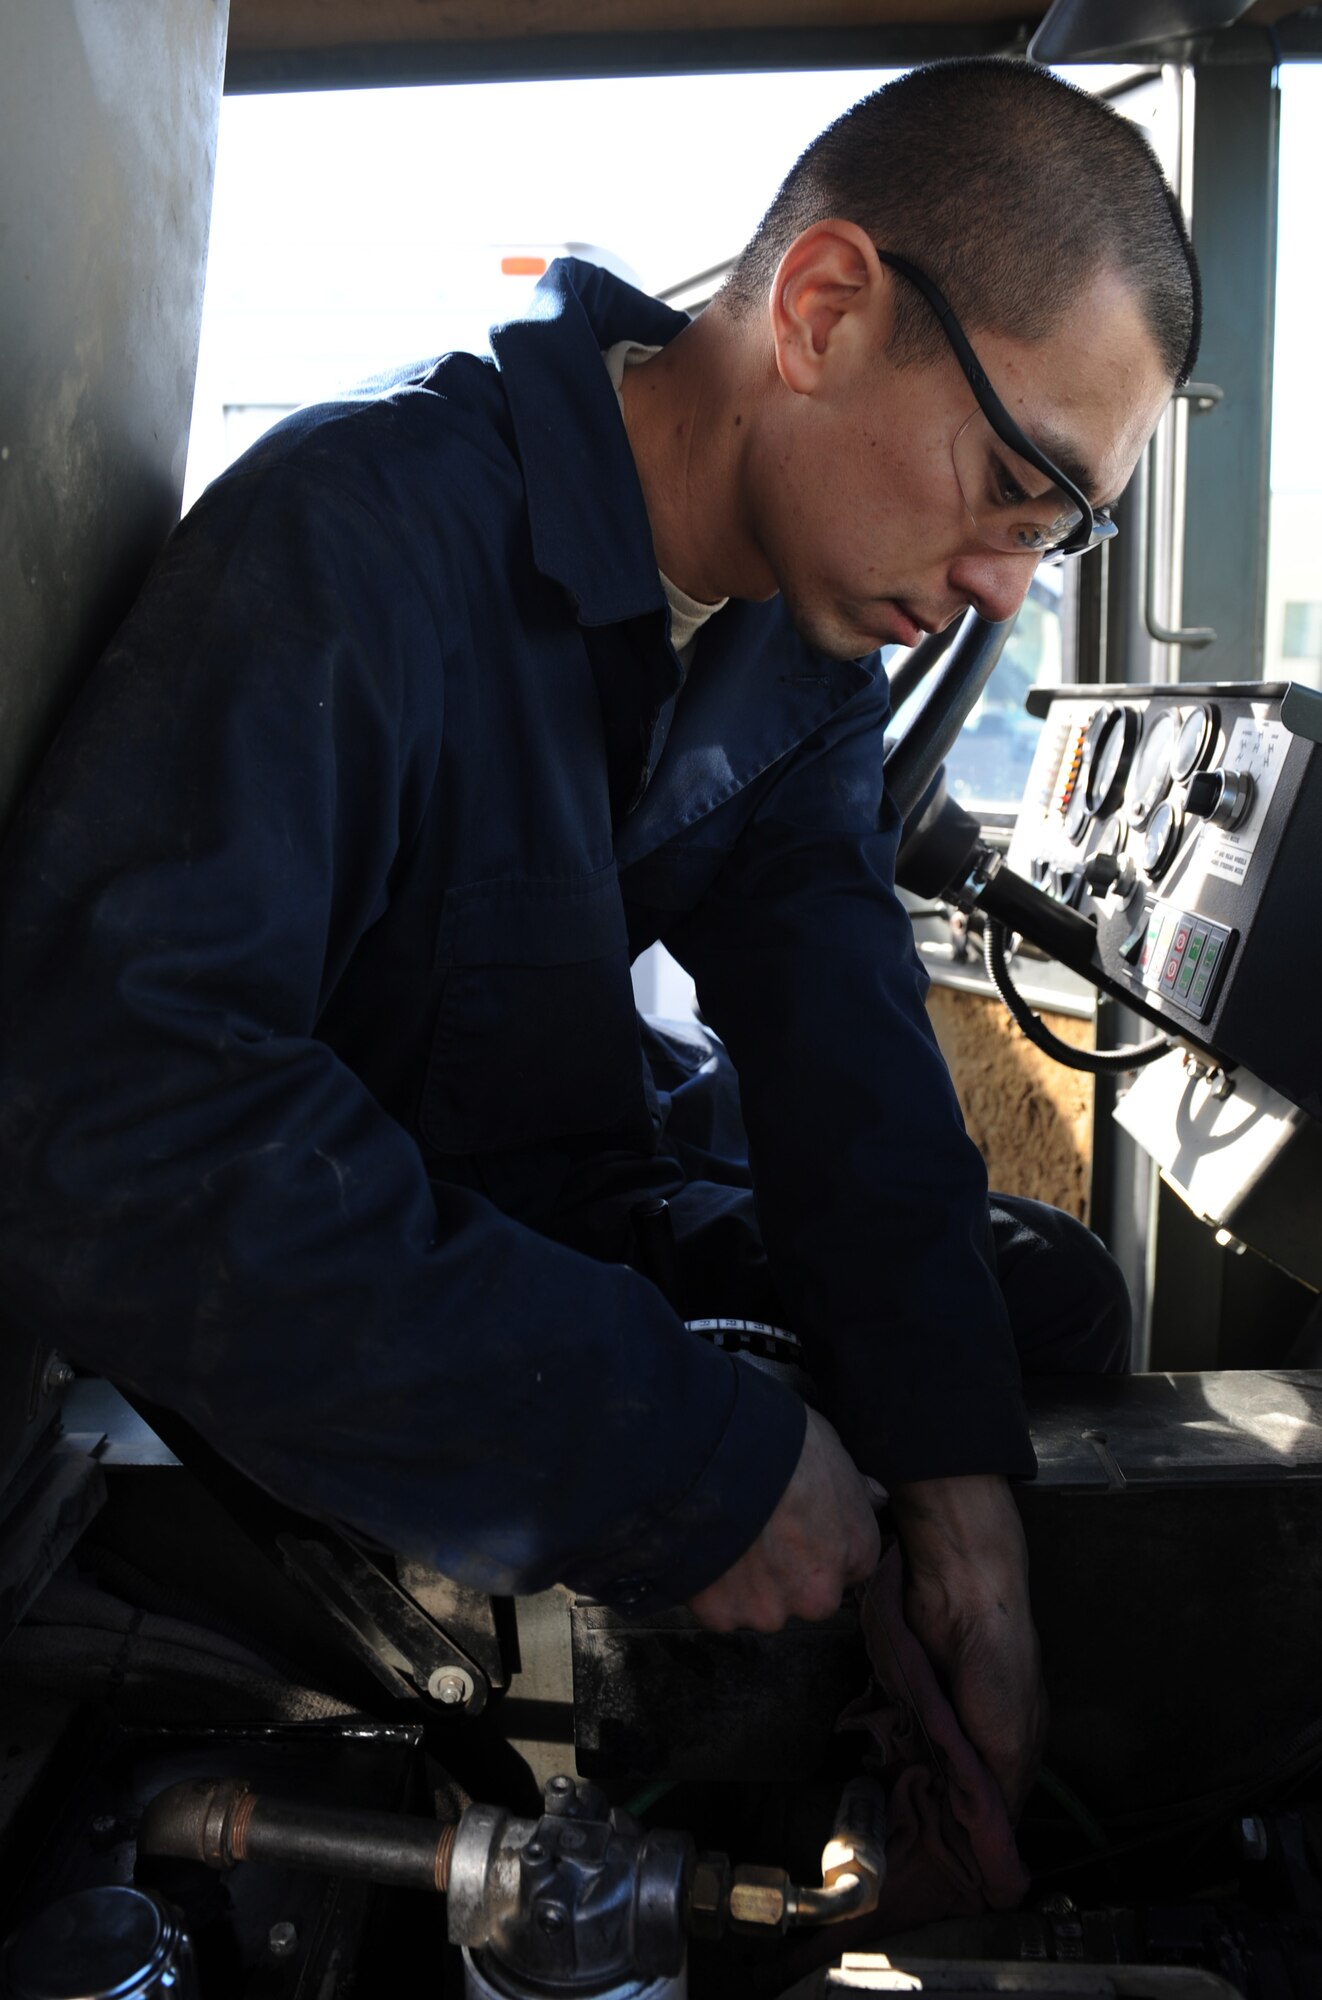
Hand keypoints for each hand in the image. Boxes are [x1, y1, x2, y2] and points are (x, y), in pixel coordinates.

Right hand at [688, 1408, 880, 1633]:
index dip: (816, 1547)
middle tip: (756, 1531)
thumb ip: (855, 1489)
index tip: (794, 1525)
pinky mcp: (722, 1613)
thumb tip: (875, 1496)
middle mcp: (819, 1594)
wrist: (726, 1454)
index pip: (846, 1569)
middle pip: (800, 1595)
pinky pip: (715, 1606)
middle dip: (781, 1574)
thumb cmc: (787, 1447)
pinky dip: (707, 1584)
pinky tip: (704, 1546)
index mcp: (856, 1555)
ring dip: (742, 1582)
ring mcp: (770, 1608)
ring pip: (755, 1604)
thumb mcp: (836, 1457)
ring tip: (726, 1534)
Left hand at [888, 1473, 1045, 1818]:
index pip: (1001, 1798)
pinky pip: (901, 1724)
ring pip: (928, 1755)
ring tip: (892, 1807)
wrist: (962, 1594)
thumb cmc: (1000, 1666)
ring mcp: (948, 1705)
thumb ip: (1003, 1786)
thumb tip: (998, 1832)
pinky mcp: (915, 1684)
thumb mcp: (1012, 1741)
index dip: (982, 1827)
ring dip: (913, 1773)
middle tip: (916, 1838)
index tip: (958, 1858)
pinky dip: (893, 1742)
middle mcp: (984, 1725)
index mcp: (1019, 1741)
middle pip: (960, 1778)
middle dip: (941, 1802)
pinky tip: (878, 1765)